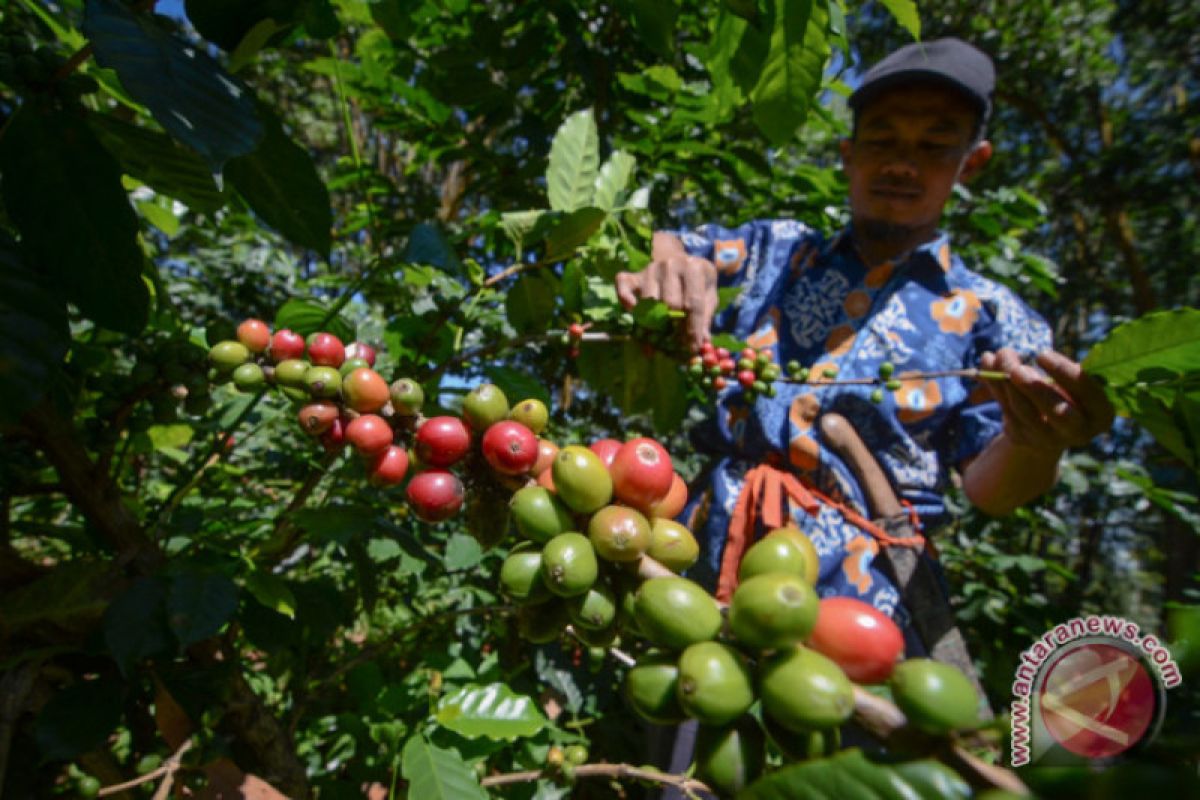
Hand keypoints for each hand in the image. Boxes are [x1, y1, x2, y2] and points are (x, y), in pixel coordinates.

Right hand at [615, 232, 717, 351]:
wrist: (675, 258)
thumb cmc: (695, 281)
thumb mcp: (708, 293)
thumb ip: (706, 315)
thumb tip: (703, 342)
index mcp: (694, 268)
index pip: (693, 303)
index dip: (694, 328)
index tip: (693, 348)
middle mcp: (671, 265)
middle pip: (671, 303)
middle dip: (676, 327)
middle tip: (678, 343)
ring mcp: (650, 269)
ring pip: (649, 302)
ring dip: (654, 322)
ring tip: (660, 336)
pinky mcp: (633, 276)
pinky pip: (623, 291)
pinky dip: (626, 302)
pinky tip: (633, 313)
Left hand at [981, 348, 1114, 453]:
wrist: (1051, 426)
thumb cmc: (1069, 393)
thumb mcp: (1070, 380)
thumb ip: (1049, 366)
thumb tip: (1010, 353)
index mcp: (1101, 414)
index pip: (1086, 392)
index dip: (1064, 372)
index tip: (1042, 355)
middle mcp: (1079, 431)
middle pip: (1056, 411)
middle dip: (1035, 388)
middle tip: (1016, 369)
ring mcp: (1049, 439)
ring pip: (1025, 412)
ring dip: (1008, 384)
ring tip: (1000, 356)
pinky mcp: (1023, 438)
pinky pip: (1005, 410)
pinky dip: (994, 385)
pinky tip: (986, 363)